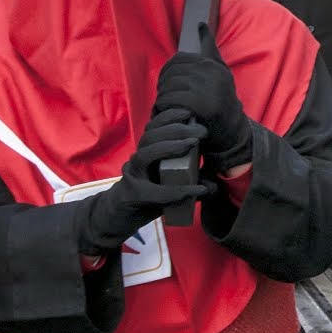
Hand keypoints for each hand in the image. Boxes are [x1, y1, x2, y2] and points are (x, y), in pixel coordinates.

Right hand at [76, 107, 209, 253]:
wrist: (118, 219)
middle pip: (150, 137)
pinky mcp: (132, 196)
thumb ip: (189, 182)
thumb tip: (212, 185)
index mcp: (147, 153)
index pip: (153, 128)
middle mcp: (138, 160)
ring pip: (144, 154)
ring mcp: (133, 177)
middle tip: (200, 132)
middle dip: (176, 130)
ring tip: (192, 144)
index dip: (169, 117)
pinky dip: (177, 191)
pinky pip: (154, 191)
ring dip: (169, 147)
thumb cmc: (147, 198)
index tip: (190, 114)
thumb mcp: (170, 185)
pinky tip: (196, 191)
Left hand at [154, 27, 251, 171]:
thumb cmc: (221, 100)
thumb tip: (200, 25)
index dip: (168, 72)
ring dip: (162, 97)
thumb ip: (209, 49)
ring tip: (166, 106)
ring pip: (170, 86)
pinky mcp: (201, 104)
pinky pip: (170, 99)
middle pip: (172, 73)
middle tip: (166, 98)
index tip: (170, 84)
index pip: (179, 60)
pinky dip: (164, 106)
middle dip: (164, 85)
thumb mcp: (220, 72)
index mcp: (213, 65)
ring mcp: (207, 88)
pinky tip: (168, 112)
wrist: (231, 131)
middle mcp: (212, 73)